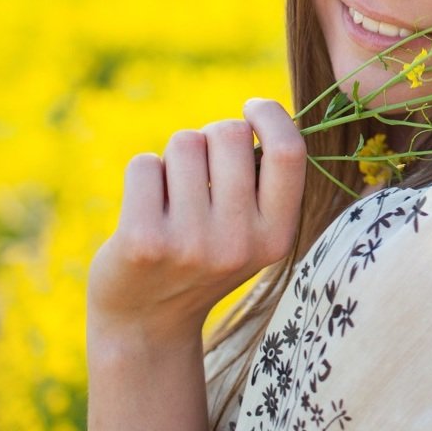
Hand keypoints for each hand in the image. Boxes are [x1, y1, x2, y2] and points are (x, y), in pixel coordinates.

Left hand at [87, 98, 306, 345]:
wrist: (146, 321)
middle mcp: (239, 242)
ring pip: (184, 143)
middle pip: (230, 134)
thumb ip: (261, 183)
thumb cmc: (202, 256)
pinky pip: (145, 165)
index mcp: (276, 236)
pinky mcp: (144, 241)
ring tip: (172, 197)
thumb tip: (259, 114)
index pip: (288, 153)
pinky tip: (145, 208)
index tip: (252, 109)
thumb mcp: (250, 233)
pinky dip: (143, 175)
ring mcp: (191, 243)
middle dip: (211, 137)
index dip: (270, 115)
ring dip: (174, 159)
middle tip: (200, 170)